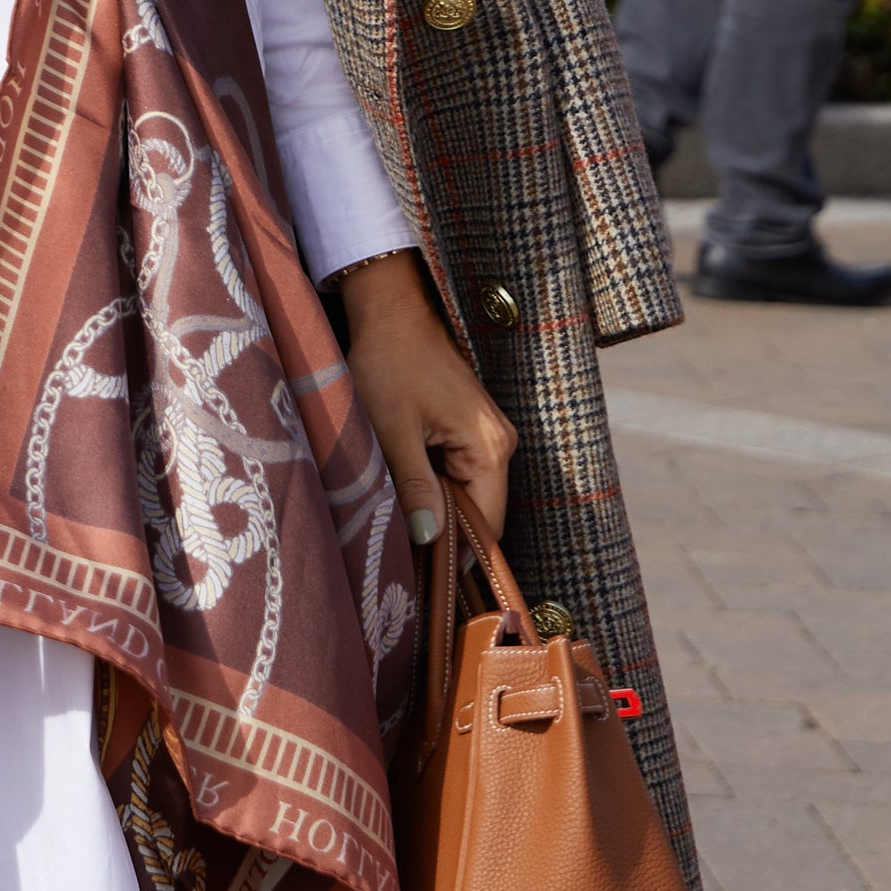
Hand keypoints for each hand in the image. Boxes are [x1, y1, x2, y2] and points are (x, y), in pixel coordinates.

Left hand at [337, 248, 516, 558]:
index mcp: (490, 446)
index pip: (488, 524)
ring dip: (437, 513)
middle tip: (401, 559)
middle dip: (445, 537)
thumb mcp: (392, 430)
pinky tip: (406, 496)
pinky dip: (434, 491)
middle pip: (481, 514)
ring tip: (399, 528)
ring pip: (467, 497)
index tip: (422, 579)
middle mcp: (501, 443)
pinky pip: (459, 476)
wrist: (392, 312)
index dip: (458, 555)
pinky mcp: (471, 429)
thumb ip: (413, 486)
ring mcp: (489, 436)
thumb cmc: (390, 363)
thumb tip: (430, 540)